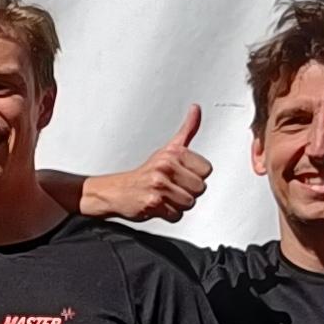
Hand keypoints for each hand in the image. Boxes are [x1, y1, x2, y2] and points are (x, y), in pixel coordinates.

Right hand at [90, 106, 209, 226]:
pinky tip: (159, 206)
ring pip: (189, 203)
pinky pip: (176, 215)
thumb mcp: (168, 148)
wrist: (117, 191)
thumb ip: (187, 130)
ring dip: (178, 204)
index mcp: (173, 152)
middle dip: (187, 192)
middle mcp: (166, 166)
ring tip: (165, 197)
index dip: (195, 176)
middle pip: (200, 188)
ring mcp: (159, 184)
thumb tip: (196, 109)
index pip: (206, 170)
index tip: (181, 175)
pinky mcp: (153, 202)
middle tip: (172, 188)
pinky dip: (169, 214)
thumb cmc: (145, 173)